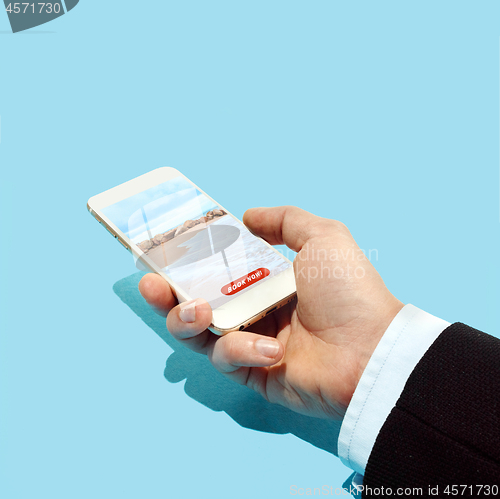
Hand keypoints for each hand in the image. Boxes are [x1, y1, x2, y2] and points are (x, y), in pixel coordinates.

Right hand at [139, 206, 402, 419]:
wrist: (372, 349)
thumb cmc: (348, 289)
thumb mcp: (322, 237)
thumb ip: (284, 220)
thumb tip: (247, 215)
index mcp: (267, 281)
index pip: (217, 270)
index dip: (190, 262)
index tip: (166, 252)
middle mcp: (256, 311)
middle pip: (197, 302)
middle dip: (168, 293)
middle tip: (152, 282)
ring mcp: (252, 343)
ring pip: (199, 333)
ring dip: (185, 320)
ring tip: (193, 309)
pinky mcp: (255, 374)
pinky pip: (227, 360)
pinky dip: (240, 350)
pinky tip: (270, 348)